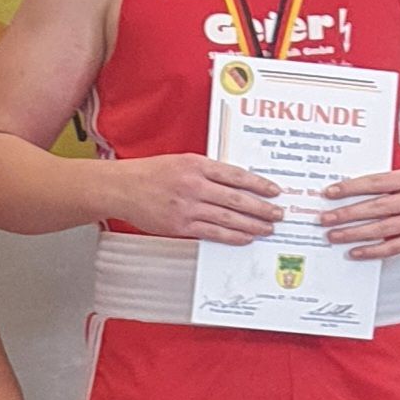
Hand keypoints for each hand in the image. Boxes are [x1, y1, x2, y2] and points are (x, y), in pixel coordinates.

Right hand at [114, 151, 282, 245]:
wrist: (121, 188)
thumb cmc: (149, 173)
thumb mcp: (181, 161)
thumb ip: (207, 171)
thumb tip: (235, 184)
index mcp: (196, 164)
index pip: (236, 175)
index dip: (259, 184)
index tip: (275, 191)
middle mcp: (194, 185)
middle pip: (237, 198)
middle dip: (262, 208)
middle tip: (278, 214)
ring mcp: (187, 207)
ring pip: (228, 218)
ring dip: (252, 225)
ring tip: (268, 228)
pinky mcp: (180, 225)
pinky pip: (212, 232)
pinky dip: (232, 236)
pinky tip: (245, 238)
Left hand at [324, 170, 399, 259]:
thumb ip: (386, 182)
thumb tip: (349, 190)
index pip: (375, 182)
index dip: (350, 188)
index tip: (329, 193)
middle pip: (376, 207)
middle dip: (347, 214)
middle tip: (325, 218)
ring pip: (382, 229)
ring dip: (354, 233)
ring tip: (333, 236)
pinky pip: (393, 248)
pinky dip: (372, 251)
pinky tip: (355, 252)